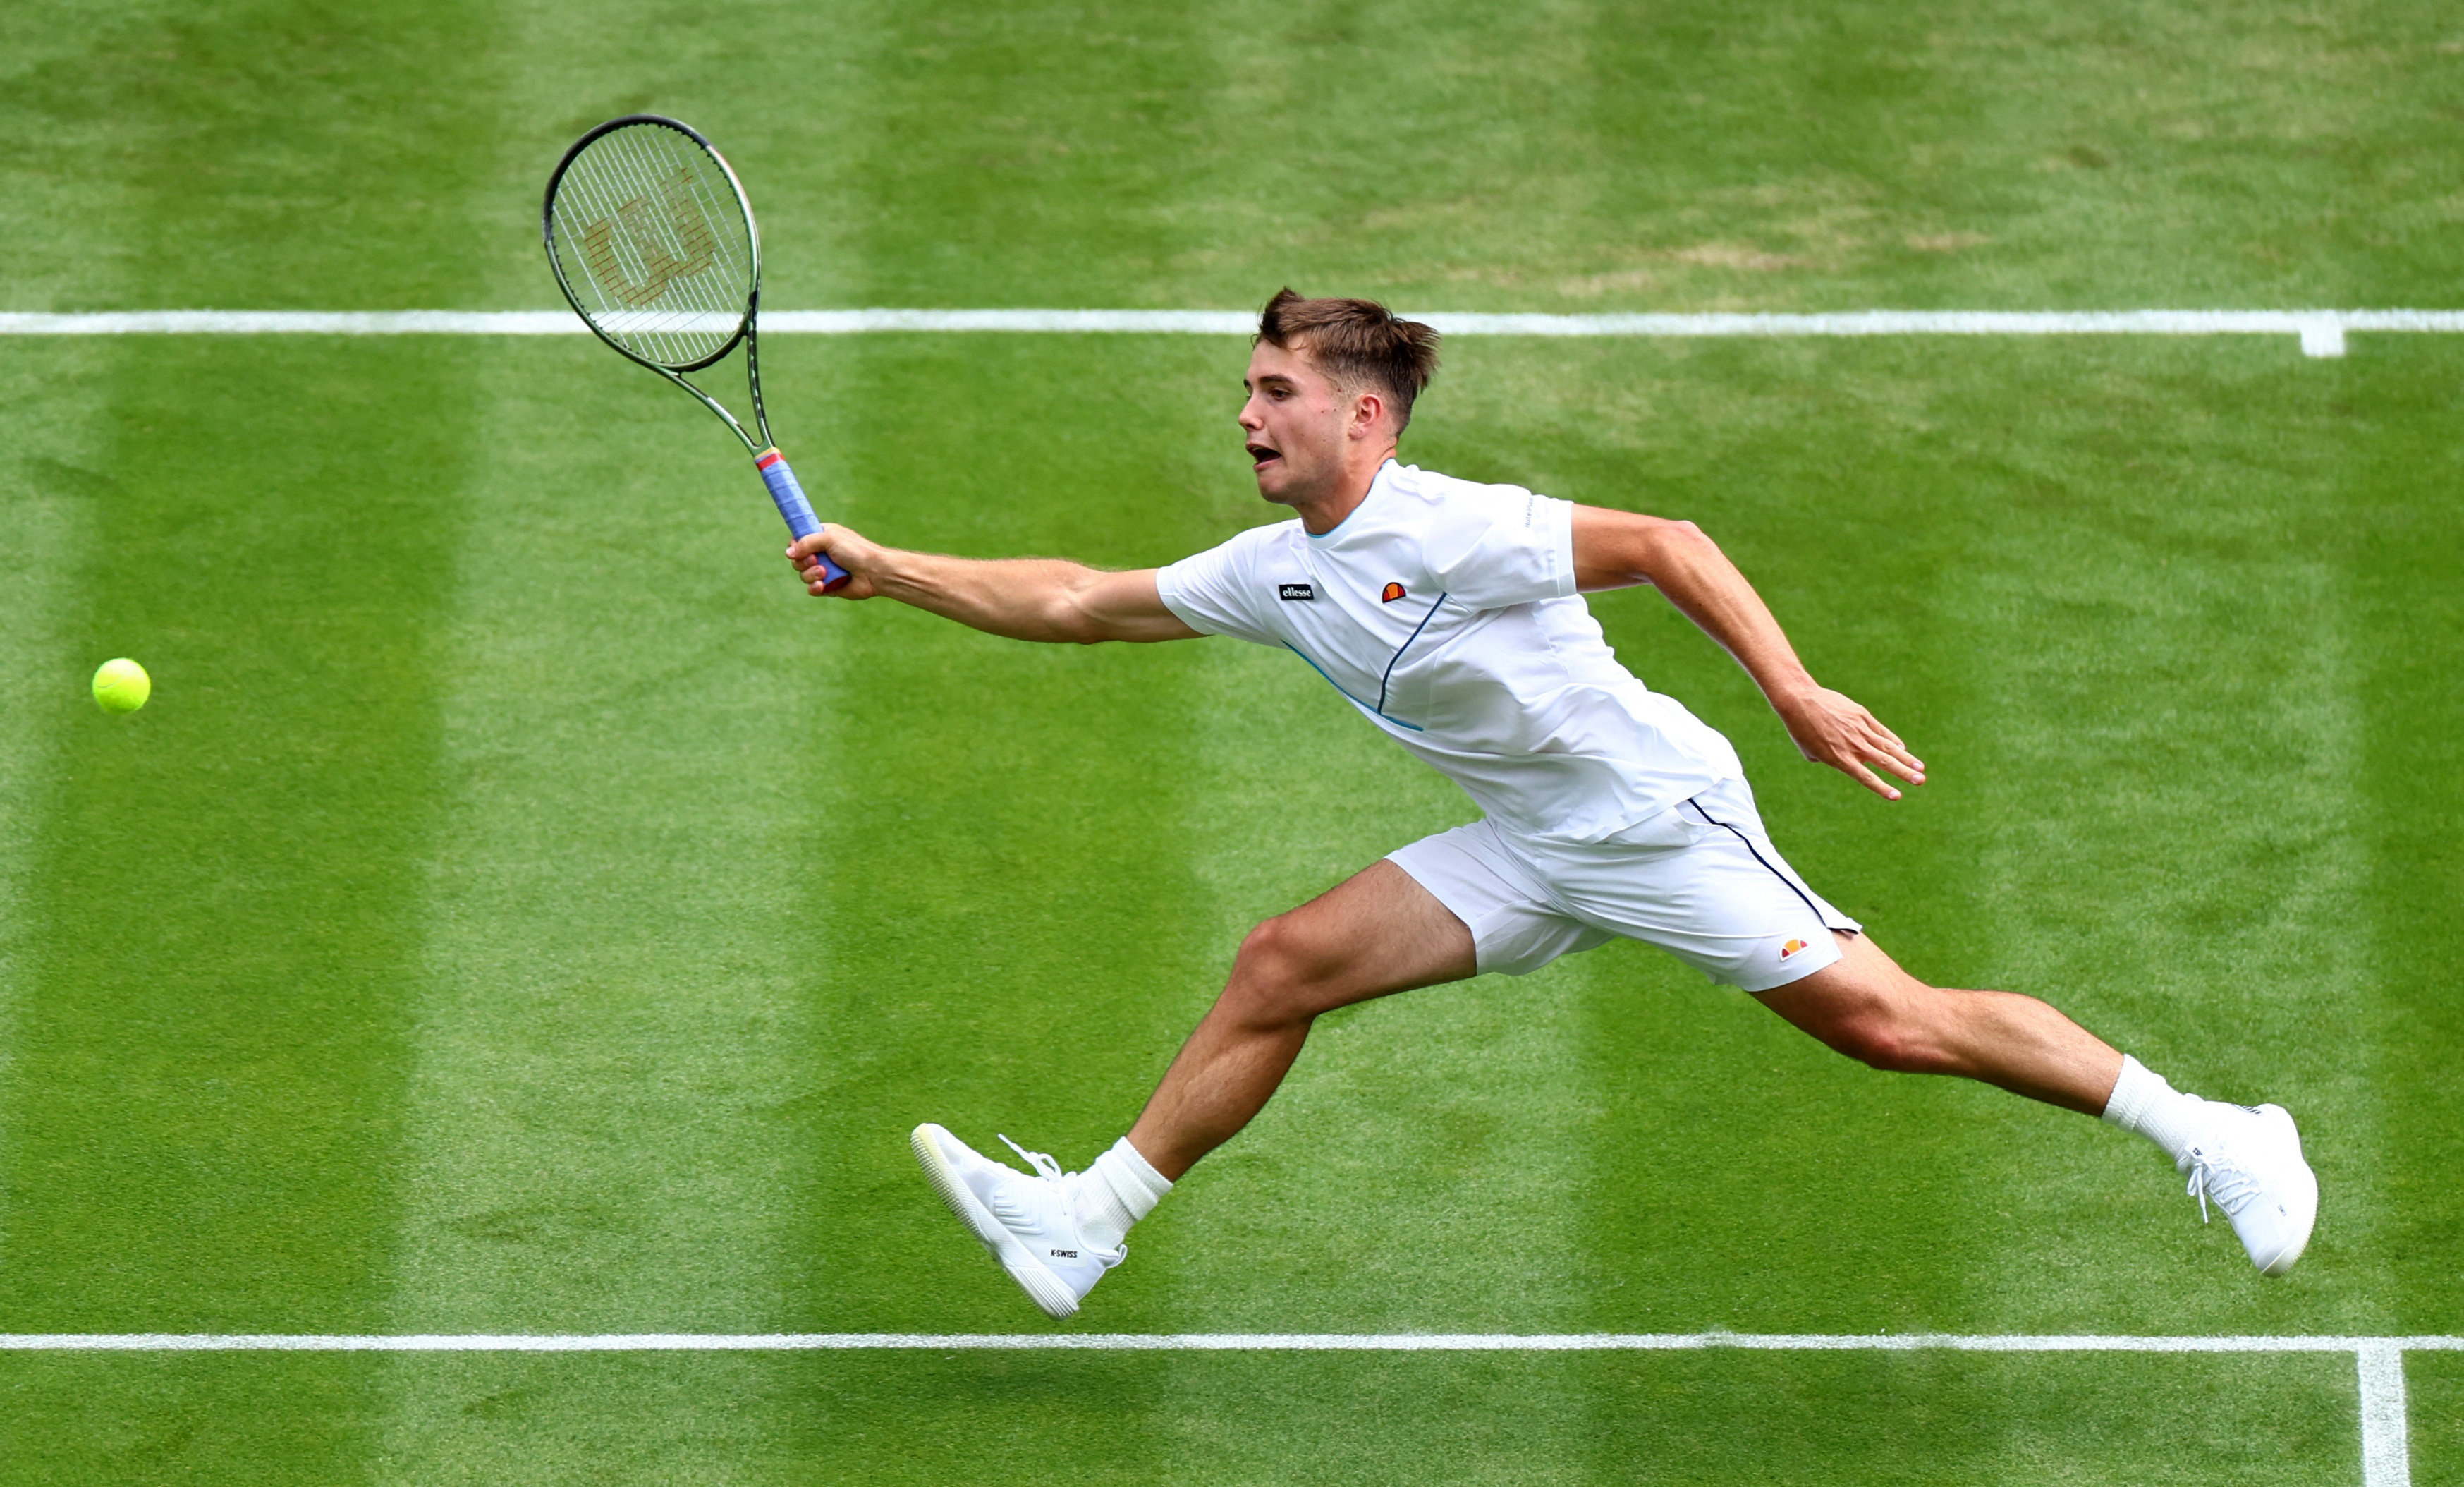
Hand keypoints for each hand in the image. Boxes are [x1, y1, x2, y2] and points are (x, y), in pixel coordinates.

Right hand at [787, 526, 879, 598]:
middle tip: (816, 560)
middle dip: (803, 562)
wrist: (875, 572)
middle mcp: (822, 553)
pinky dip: (814, 588)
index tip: (797, 549)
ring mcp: (825, 571)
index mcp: (822, 537)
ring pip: (803, 575)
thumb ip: (806, 542)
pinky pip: (812, 589)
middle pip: (797, 560)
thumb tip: (788, 552)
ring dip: (810, 575)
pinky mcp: (828, 587)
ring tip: (824, 573)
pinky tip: (822, 586)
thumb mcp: (829, 539)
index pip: (798, 540)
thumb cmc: (855, 551)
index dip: (795, 546)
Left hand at [1777, 687, 1925, 800]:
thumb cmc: (1801, 730)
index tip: (1897, 796)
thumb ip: (1830, 760)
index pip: (1866, 777)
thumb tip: (1842, 760)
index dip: (1882, 788)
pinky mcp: (1862, 716)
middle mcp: (1854, 746)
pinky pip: (1881, 731)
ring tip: (1921, 768)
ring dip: (1906, 758)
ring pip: (1888, 746)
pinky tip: (1902, 748)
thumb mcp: (1811, 752)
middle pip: (1885, 762)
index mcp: (1840, 759)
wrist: (1801, 701)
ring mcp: (1860, 730)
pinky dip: (1892, 740)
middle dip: (1904, 773)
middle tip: (1921, 781)